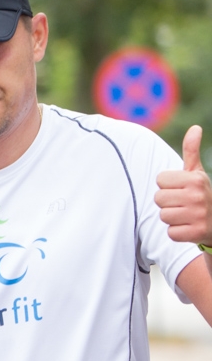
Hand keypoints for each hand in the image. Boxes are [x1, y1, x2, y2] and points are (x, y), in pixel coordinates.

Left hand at [156, 125, 210, 245]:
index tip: (181, 190)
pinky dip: (177, 232)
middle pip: (158, 199)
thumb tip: (195, 128)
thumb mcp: (197, 173)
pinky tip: (189, 227)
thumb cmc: (201, 195)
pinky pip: (171, 232)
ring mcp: (198, 215)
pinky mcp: (197, 233)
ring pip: (163, 216)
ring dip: (172, 218)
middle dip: (168, 203)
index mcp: (195, 179)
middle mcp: (198, 196)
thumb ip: (191, 151)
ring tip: (186, 215)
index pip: (160, 180)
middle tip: (183, 204)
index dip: (168, 186)